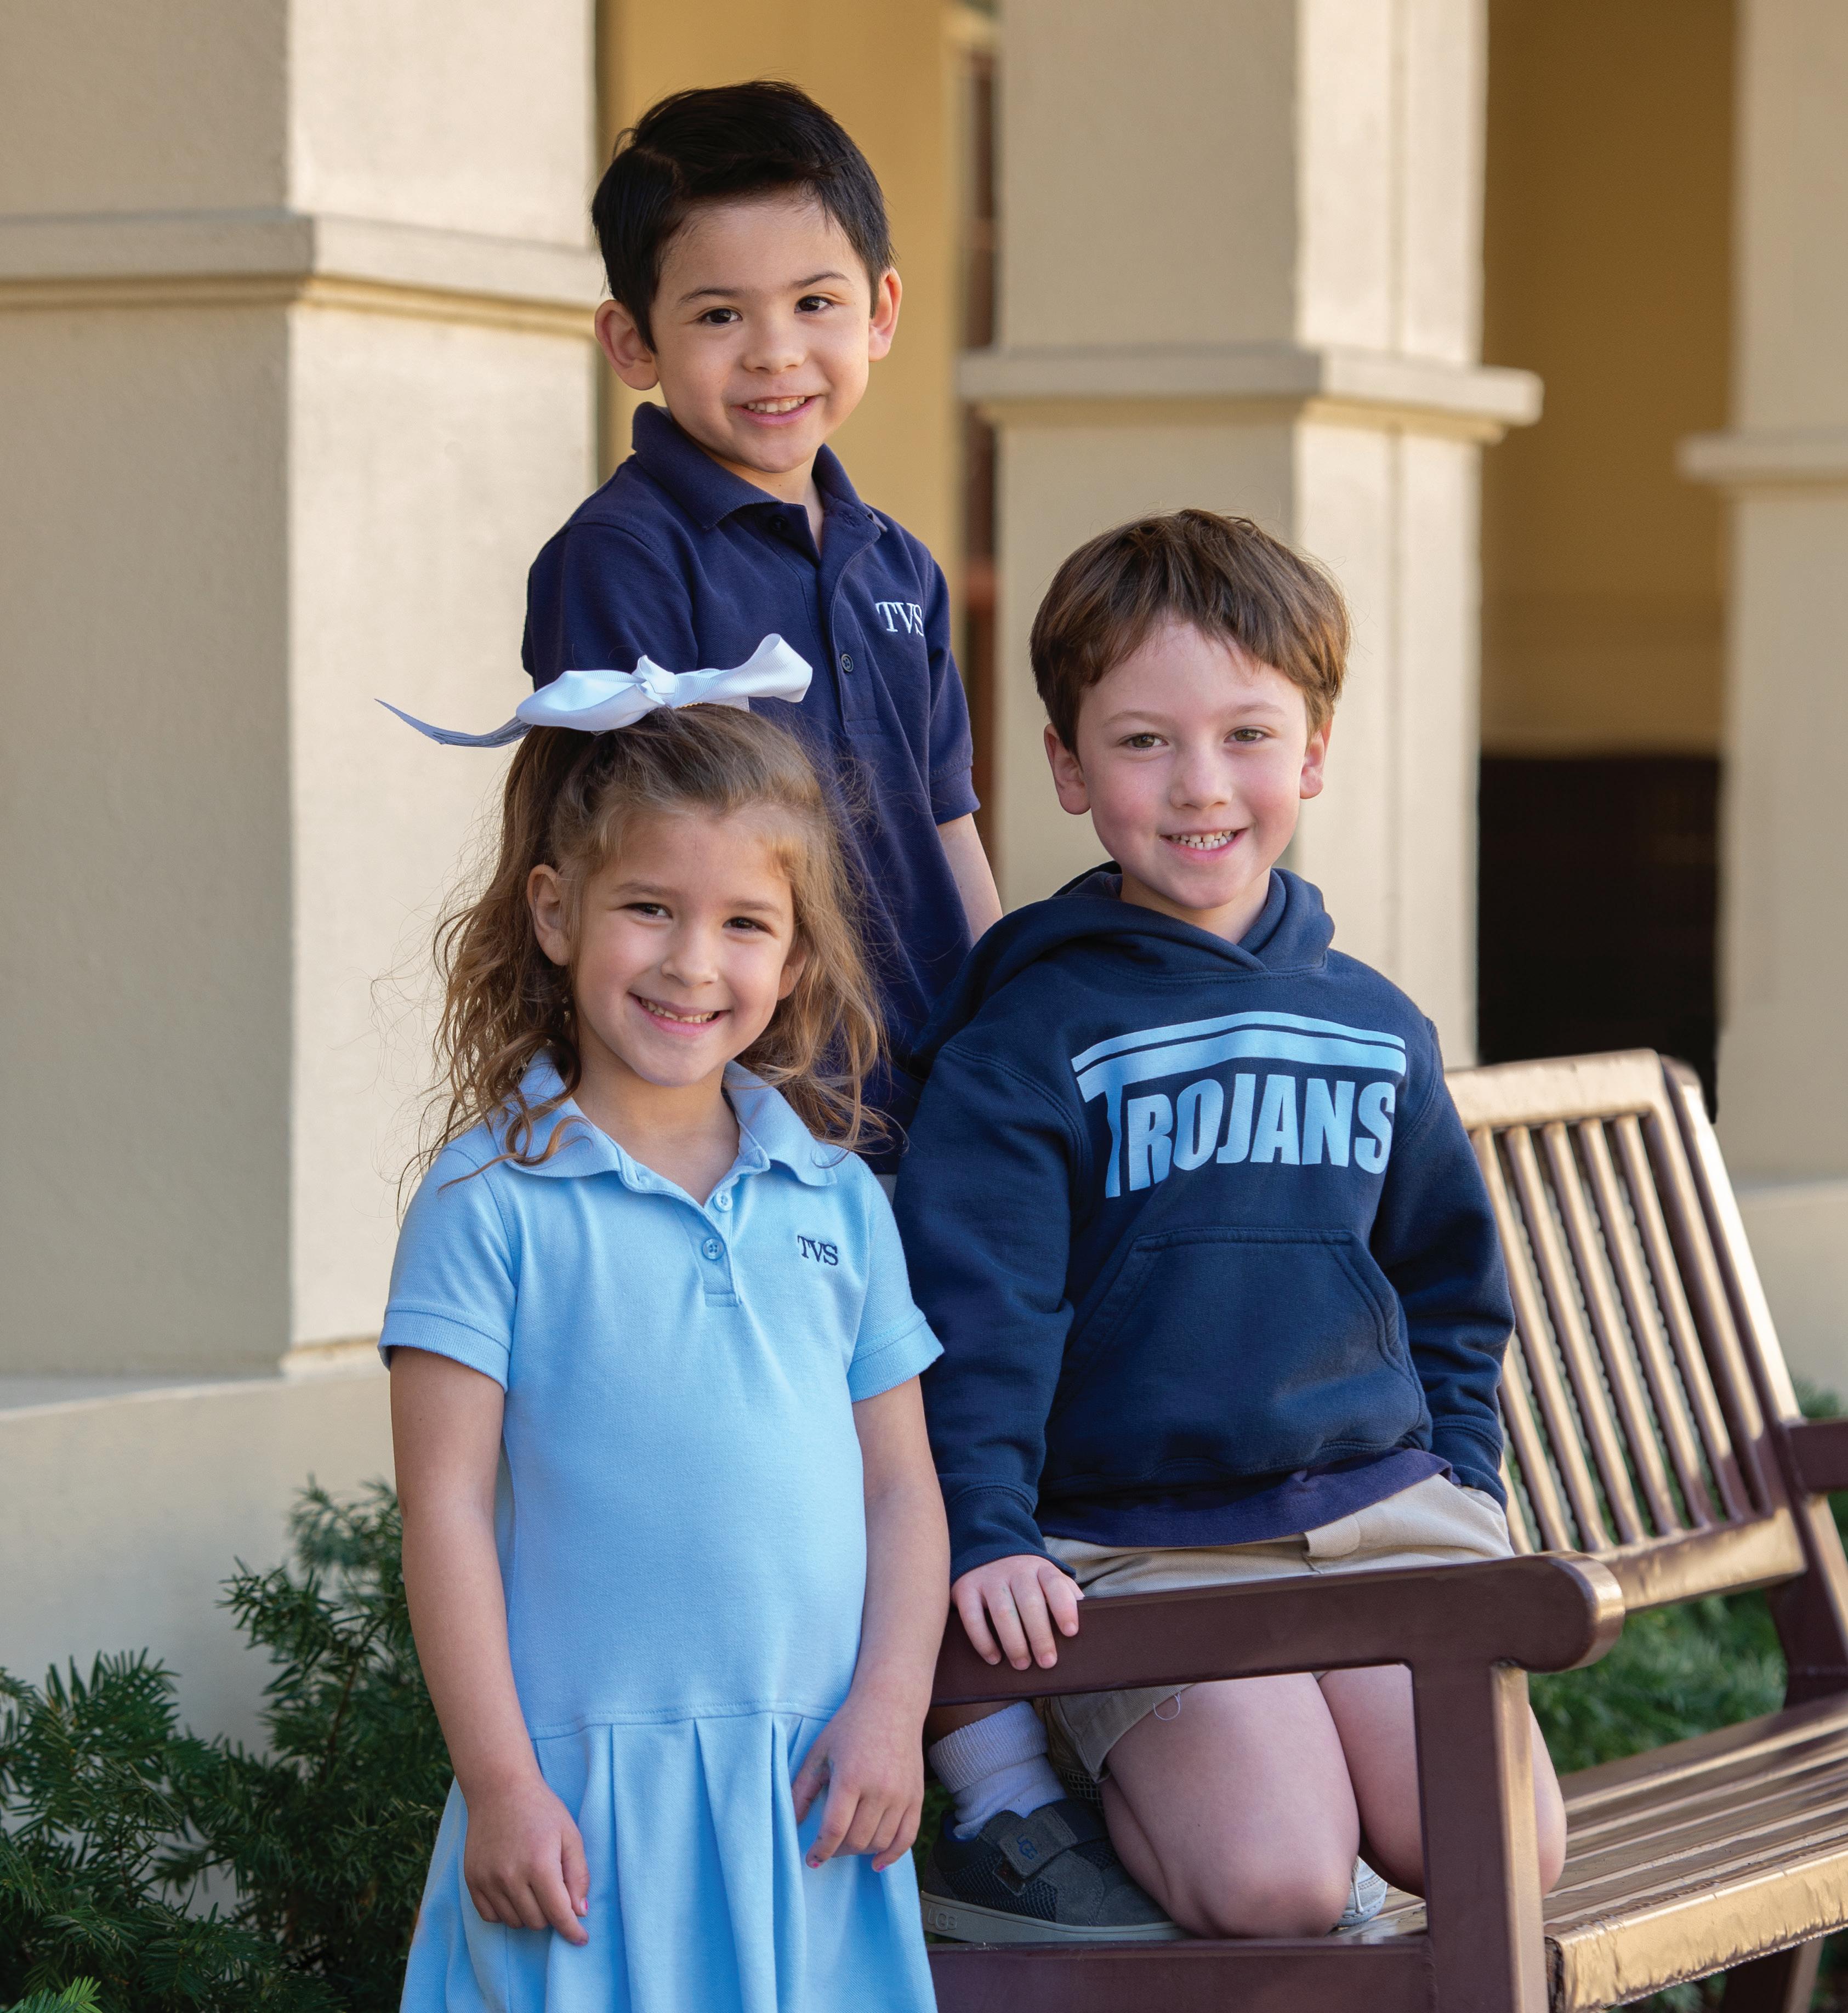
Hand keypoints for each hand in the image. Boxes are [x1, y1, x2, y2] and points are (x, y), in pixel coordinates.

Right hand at [461, 1771, 589, 1943]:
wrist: (500, 1789)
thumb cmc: (541, 1810)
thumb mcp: (570, 1835)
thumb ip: (578, 1874)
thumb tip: (579, 1912)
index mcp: (540, 1864)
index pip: (558, 1913)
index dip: (572, 1931)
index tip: (581, 1939)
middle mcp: (511, 1877)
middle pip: (537, 1922)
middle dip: (551, 1914)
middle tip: (554, 1892)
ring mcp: (488, 1880)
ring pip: (514, 1922)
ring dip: (529, 1913)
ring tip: (533, 1887)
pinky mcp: (472, 1880)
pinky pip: (490, 1916)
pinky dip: (505, 1912)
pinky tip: (514, 1892)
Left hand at [791, 1690, 925, 1873]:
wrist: (891, 1704)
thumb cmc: (849, 1727)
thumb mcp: (819, 1752)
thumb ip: (802, 1789)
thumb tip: (792, 1823)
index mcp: (851, 1778)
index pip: (834, 1830)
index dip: (820, 1850)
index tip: (812, 1858)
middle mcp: (879, 1789)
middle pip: (857, 1840)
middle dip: (838, 1851)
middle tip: (829, 1847)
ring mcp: (901, 1794)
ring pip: (880, 1842)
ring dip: (861, 1852)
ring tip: (848, 1844)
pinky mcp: (917, 1796)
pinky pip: (907, 1837)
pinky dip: (892, 1855)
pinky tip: (877, 1862)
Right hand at [951, 1553, 1083, 1670]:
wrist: (985, 1550)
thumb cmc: (1025, 1577)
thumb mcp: (1046, 1577)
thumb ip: (1064, 1593)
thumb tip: (1090, 1618)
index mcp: (1040, 1568)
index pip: (1055, 1584)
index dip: (1064, 1607)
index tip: (1071, 1632)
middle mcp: (1015, 1570)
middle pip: (1030, 1603)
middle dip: (1040, 1635)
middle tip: (1047, 1662)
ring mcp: (989, 1578)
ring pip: (1003, 1612)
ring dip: (1014, 1642)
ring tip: (1022, 1664)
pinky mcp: (965, 1588)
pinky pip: (972, 1617)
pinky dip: (983, 1640)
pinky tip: (994, 1657)